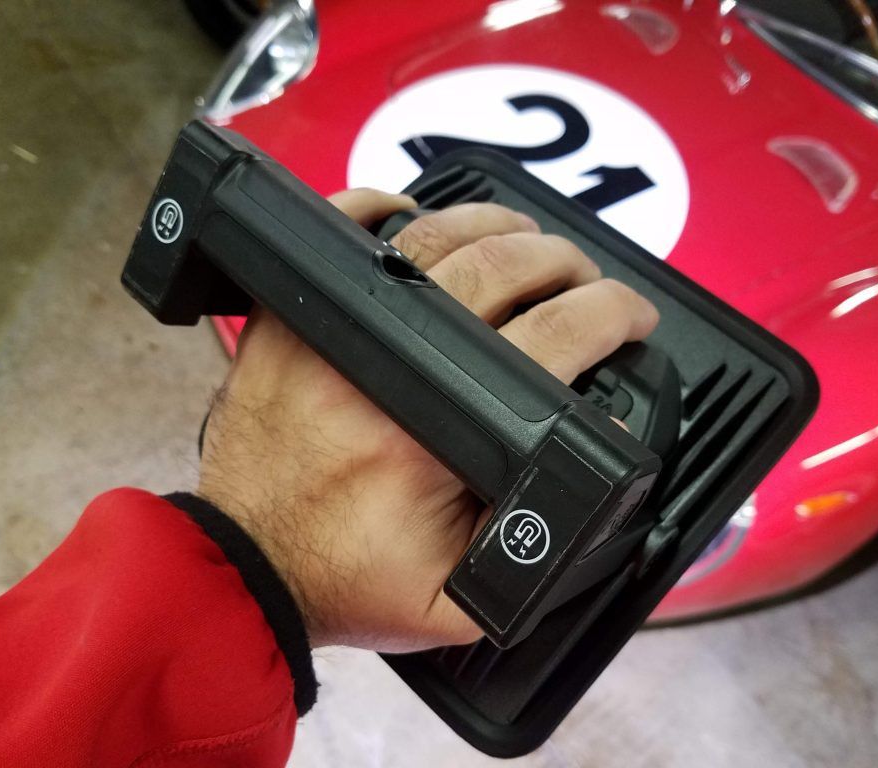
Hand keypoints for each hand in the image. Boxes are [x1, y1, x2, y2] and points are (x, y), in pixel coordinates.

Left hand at [197, 188, 658, 651]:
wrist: (244, 569)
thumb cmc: (346, 579)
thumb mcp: (467, 595)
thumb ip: (544, 539)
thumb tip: (600, 451)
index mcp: (436, 432)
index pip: (555, 337)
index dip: (613, 314)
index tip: (632, 317)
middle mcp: (384, 365)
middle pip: (503, 266)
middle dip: (567, 263)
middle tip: (585, 282)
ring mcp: (331, 332)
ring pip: (434, 236)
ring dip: (497, 225)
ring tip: (528, 241)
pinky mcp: (288, 320)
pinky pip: (338, 232)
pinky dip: (381, 208)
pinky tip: (414, 215)